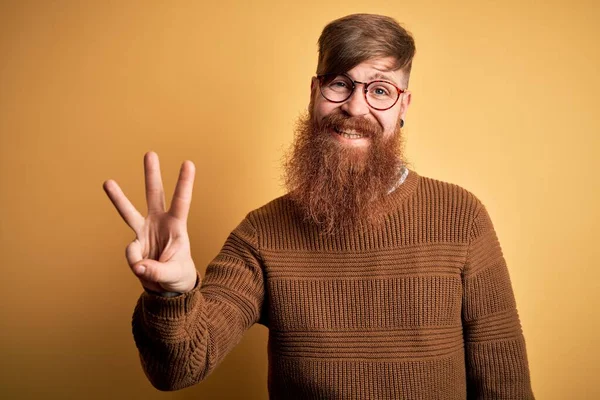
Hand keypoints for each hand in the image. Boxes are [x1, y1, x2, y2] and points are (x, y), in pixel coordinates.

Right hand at [103, 151, 197, 293]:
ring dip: (118, 197)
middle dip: (151, 174)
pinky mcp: (134, 243)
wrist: (169, 287)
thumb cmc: (179, 275)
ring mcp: (145, 231)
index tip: (188, 163)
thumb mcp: (174, 275)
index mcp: (177, 225)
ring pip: (129, 212)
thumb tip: (137, 264)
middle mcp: (159, 222)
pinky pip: (130, 253)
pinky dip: (136, 264)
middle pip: (154, 195)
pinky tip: (145, 269)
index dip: (184, 182)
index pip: (182, 201)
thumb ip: (156, 270)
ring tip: (107, 182)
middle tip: (150, 153)